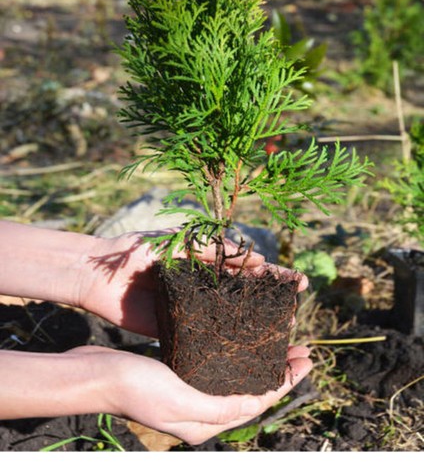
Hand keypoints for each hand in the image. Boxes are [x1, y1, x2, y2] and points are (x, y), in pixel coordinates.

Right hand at [69, 343, 311, 444]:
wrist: (95, 374)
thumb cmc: (134, 386)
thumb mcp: (179, 399)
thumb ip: (219, 407)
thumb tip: (257, 406)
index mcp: (205, 422)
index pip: (258, 402)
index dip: (287, 381)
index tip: (307, 358)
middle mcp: (201, 412)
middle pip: (252, 391)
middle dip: (280, 371)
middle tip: (302, 348)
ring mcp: (190, 394)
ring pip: (237, 379)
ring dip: (260, 362)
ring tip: (278, 344)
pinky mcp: (178, 376)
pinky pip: (217, 369)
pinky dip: (236, 356)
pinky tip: (239, 342)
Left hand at [78, 230, 307, 337]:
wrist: (101, 274)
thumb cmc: (140, 250)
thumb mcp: (180, 240)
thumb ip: (216, 249)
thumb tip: (257, 262)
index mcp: (209, 262)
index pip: (250, 268)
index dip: (276, 275)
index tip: (300, 282)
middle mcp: (206, 287)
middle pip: (247, 295)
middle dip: (274, 302)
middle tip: (296, 311)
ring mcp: (194, 309)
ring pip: (232, 318)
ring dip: (257, 325)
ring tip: (281, 334)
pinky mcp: (179, 328)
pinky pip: (207, 336)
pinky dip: (226, 343)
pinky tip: (245, 352)